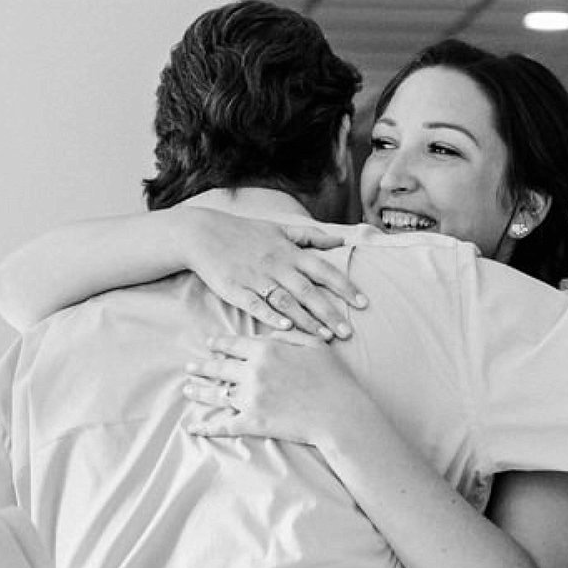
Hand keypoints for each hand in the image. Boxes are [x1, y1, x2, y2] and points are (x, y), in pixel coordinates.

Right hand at [180, 209, 364, 340]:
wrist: (204, 234)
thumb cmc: (245, 233)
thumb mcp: (280, 229)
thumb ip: (311, 236)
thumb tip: (339, 240)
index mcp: (290, 252)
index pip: (324, 271)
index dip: (345, 287)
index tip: (363, 304)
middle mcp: (277, 265)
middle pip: (309, 291)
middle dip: (330, 313)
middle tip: (349, 333)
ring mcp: (257, 278)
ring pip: (286, 302)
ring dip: (307, 320)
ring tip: (325, 338)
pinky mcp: (237, 290)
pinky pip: (256, 305)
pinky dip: (271, 316)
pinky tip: (285, 328)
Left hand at [183, 332, 373, 449]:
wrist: (339, 413)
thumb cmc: (333, 378)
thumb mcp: (315, 345)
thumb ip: (289, 335)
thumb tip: (269, 333)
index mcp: (266, 350)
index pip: (233, 344)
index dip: (219, 344)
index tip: (209, 344)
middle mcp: (252, 372)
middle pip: (218, 367)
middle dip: (201, 366)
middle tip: (189, 366)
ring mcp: (250, 399)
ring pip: (215, 394)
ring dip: (198, 391)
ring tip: (187, 389)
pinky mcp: (253, 423)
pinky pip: (223, 425)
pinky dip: (206, 428)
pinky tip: (193, 428)